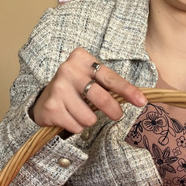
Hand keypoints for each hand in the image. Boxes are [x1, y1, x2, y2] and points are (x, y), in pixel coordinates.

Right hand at [31, 48, 146, 133]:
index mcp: (81, 58)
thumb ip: (110, 86)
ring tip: (79, 112)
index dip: (127, 91)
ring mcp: (58, 89)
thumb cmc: (75, 89)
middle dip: (113, 110)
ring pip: (89, 117)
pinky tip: (68, 117)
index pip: (110, 78)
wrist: (43, 101)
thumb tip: (139, 98)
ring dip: (88, 120)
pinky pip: (77, 126)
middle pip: (101, 98)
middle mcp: (68, 70)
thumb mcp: (91, 79)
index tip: (141, 101)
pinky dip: (76, 126)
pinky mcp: (52, 108)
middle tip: (116, 115)